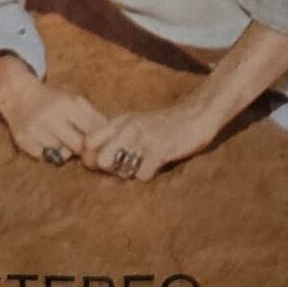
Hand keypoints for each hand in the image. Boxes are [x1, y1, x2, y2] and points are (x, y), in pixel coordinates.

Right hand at [0, 74, 108, 168]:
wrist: (20, 96)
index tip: (101, 145)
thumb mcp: (75, 101)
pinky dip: (49, 154)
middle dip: (82, 148)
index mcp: (69, 104)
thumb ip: (93, 117)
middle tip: (82, 146)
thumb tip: (112, 136)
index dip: (99, 140)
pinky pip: (44, 158)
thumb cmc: (54, 100)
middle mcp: (52, 117)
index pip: (91, 129)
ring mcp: (36, 131)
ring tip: (62, 140)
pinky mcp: (24, 143)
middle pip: (77, 145)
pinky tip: (48, 143)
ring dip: (65, 151)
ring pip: (61, 154)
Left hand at [82, 98, 218, 182]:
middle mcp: (128, 127)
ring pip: (118, 168)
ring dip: (128, 173)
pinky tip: (158, 165)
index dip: (90, 158)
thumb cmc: (167, 123)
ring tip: (142, 166)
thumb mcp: (138, 122)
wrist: (199, 112)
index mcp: (121, 121)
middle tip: (123, 168)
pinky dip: (149, 174)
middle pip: (98, 159)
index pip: (88, 142)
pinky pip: (142, 174)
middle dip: (108, 170)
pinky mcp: (160, 149)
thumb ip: (119, 135)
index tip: (104, 164)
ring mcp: (143, 138)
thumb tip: (99, 158)